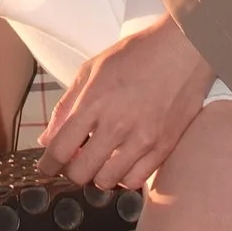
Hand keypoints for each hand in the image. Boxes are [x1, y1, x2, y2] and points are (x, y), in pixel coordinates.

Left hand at [41, 15, 214, 194]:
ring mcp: (143, 138)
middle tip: (73, 163)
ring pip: (107, 181)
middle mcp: (117, 124)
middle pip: (81, 172)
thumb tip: (48, 139)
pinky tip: (122, 164)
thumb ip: (66, 106)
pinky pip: (136, 180)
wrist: (185, 49)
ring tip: (99, 162)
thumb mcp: (92, 70)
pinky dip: (123, 177)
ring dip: (96, 176)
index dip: (48, 164)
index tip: (46, 167)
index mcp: (94, 102)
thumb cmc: (137, 55)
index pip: (60, 149)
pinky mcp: (164, 146)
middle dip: (70, 172)